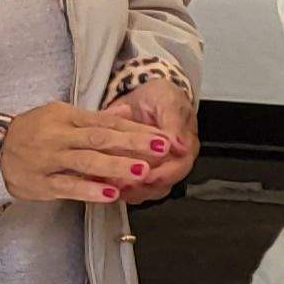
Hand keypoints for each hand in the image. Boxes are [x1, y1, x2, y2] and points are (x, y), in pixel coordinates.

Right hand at [0, 101, 147, 205]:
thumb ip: (95, 118)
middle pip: (99, 138)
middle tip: (161, 148)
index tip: (161, 136)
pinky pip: (68, 186)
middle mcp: (57, 136)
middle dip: (132, 143)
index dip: (135, 130)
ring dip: (115, 166)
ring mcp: (48, 159)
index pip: (105, 122)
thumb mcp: (59, 117)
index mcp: (64, 116)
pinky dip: (90, 189)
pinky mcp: (41, 183)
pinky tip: (111, 193)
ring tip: (142, 171)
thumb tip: (128, 113)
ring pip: (86, 161)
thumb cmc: (30, 133)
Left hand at [104, 80, 198, 203]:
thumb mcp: (167, 101)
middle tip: (121, 183)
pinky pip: (126, 186)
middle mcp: (170, 164)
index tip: (146, 175)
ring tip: (108, 184)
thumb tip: (181, 145)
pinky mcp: (132, 170)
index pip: (178, 169)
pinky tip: (98, 182)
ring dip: (126, 190)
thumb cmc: (159, 97)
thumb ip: (173, 122)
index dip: (163, 175)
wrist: (140, 93)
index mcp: (184, 149)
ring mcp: (152, 169)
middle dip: (140, 186)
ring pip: (142, 190)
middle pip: (160, 186)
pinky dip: (113, 186)